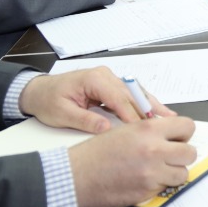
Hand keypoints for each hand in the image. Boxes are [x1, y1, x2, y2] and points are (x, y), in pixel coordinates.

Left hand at [18, 66, 175, 132]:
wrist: (38, 92)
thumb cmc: (48, 101)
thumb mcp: (62, 114)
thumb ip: (86, 121)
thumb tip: (106, 130)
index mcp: (94, 79)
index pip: (119, 98)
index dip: (133, 115)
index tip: (144, 130)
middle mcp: (105, 75)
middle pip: (133, 94)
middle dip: (150, 110)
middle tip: (167, 124)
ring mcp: (109, 79)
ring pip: (136, 93)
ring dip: (152, 106)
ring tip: (169, 119)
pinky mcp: (110, 86)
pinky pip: (130, 96)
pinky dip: (143, 105)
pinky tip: (156, 114)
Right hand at [67, 117, 198, 206]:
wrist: (76, 176)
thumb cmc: (95, 153)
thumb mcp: (124, 130)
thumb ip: (150, 132)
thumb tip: (172, 135)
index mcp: (148, 129)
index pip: (187, 126)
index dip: (183, 134)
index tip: (176, 140)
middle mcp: (154, 149)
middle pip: (190, 152)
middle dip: (181, 156)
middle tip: (168, 158)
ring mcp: (152, 172)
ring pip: (183, 173)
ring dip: (172, 173)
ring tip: (156, 171)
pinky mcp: (147, 190)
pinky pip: (166, 187)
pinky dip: (159, 185)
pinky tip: (143, 180)